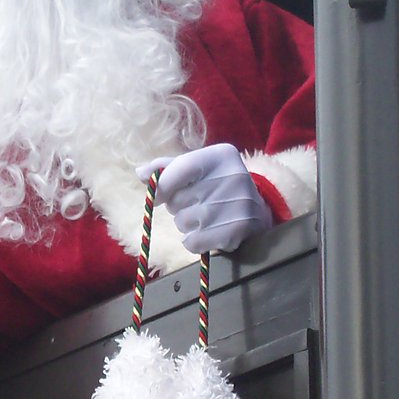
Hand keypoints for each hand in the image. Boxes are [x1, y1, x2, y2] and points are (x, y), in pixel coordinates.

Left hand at [141, 144, 272, 254]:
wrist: (257, 211)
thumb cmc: (217, 185)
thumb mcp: (199, 169)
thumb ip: (169, 167)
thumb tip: (141, 173)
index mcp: (222, 156)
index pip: (182, 168)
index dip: (162, 184)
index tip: (156, 196)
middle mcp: (233, 177)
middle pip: (178, 199)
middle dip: (178, 206)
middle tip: (196, 204)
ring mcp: (237, 205)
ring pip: (183, 222)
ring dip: (186, 224)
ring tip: (205, 217)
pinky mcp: (237, 231)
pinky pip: (193, 241)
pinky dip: (193, 241)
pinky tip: (209, 232)